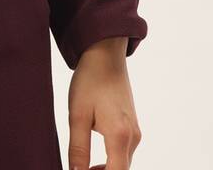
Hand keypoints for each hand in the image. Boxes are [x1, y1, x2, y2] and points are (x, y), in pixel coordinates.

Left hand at [67, 37, 141, 168]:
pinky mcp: (132, 126)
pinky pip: (124, 152)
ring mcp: (135, 131)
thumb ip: (78, 148)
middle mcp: (133, 136)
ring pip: (123, 163)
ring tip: (83, 165)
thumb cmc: (90, 80)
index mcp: (119, 135)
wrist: (105, 54)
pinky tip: (94, 155)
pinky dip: (111, 160)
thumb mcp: (77, 115)